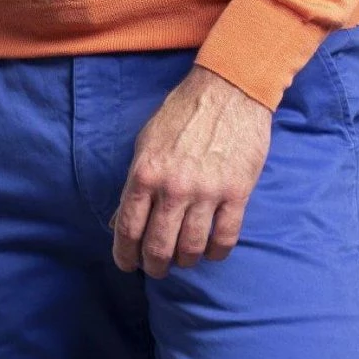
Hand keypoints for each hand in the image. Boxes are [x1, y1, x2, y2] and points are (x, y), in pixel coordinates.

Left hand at [112, 65, 271, 274]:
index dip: (125, 255)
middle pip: (159, 247)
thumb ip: (134, 184)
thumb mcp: (145, 143)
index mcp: (145, 174)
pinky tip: (212, 251)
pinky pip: (226, 237)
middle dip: (154, 265)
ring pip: (192, 248)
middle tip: (156, 268)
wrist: (228, 90)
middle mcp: (173, 188)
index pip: (128, 229)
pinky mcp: (237, 192)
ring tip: (184, 259)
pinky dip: (217, 252)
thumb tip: (120, 221)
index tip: (128, 264)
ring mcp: (207, 192)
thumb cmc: (181, 114)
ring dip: (185, 260)